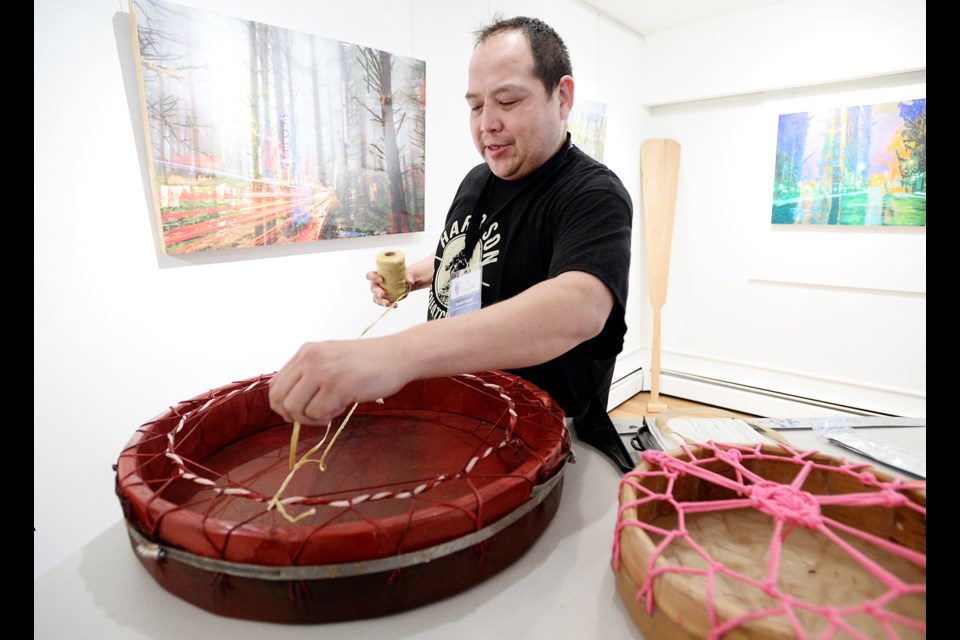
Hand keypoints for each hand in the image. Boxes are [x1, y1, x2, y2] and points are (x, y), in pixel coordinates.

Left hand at [268, 339, 409, 425]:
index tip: (302, 411)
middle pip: (279, 399)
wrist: (399, 355)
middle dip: (294, 416)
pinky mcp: (337, 386)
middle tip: (315, 416)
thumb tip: (292, 407)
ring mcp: (322, 371)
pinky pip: (316, 414)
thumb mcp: (331, 358)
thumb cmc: (369, 361)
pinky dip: (327, 417)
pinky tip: (341, 407)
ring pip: (294, 409)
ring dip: (311, 418)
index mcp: (306, 351)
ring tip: (331, 410)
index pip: (275, 385)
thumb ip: (310, 375)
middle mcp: (309, 359)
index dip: (284, 405)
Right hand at [366, 270, 413, 307]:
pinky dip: (388, 305)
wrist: (407, 282)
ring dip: (381, 301)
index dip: (373, 277)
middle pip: (373, 288)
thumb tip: (410, 282)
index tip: (381, 280)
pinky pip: (383, 303)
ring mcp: (380, 292)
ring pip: (376, 298)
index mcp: (379, 274)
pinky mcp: (385, 299)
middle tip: (382, 294)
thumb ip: (409, 276)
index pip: (370, 275)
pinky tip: (395, 305)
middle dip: (376, 291)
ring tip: (387, 303)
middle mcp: (377, 284)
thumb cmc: (403, 274)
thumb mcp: (407, 273)